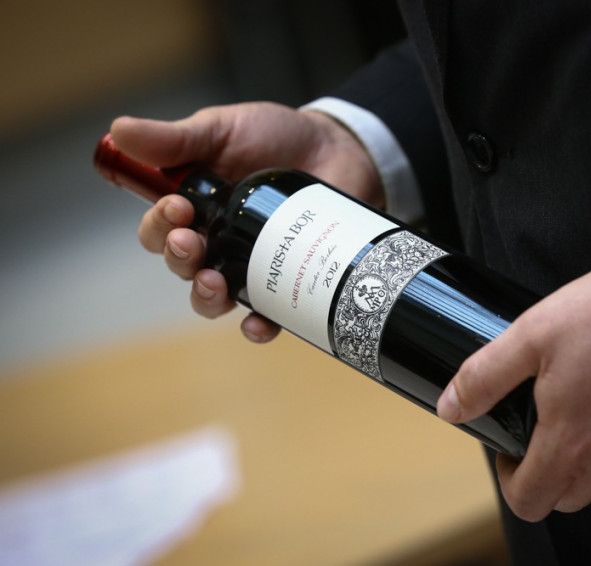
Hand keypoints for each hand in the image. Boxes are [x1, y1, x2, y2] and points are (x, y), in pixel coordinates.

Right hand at [111, 102, 382, 342]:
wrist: (336, 148)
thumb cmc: (273, 137)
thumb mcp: (221, 130)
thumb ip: (175, 138)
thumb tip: (119, 130)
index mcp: (191, 208)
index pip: (156, 230)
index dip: (158, 225)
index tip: (176, 206)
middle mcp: (215, 241)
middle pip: (181, 267)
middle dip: (179, 260)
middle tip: (191, 243)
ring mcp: (249, 262)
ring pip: (214, 297)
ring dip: (206, 297)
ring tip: (213, 283)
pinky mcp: (284, 278)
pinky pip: (266, 314)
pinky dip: (258, 326)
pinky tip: (257, 324)